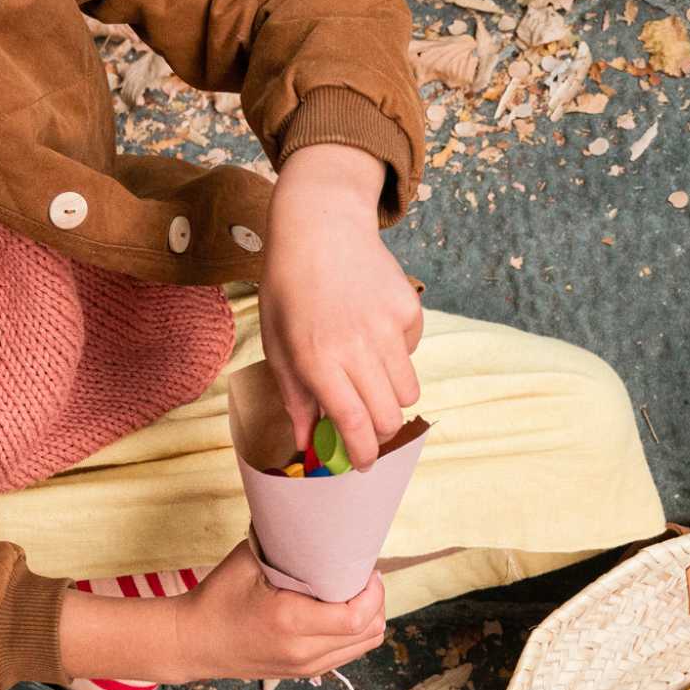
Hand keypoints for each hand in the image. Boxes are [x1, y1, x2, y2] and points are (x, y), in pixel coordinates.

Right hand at [59, 542, 386, 683]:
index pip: (357, 616)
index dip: (373, 592)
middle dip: (376, 602)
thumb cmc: (217, 598)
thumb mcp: (248, 562)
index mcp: (291, 622)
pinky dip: (356, 633)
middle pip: (369, 632)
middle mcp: (303, 650)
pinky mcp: (305, 673)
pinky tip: (342, 612)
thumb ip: (287, 545)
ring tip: (355, 594)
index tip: (367, 570)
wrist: (191, 642)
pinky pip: (348, 654)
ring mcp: (305, 666)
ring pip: (364, 646)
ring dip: (369, 618)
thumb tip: (317, 518)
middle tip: (364, 578)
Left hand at [258, 142, 421, 468]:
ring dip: (391, 395)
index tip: (360, 464)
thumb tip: (308, 442)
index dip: (361, 453)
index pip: (353, 424)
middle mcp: (356, 346)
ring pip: (408, 390)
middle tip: (367, 425)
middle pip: (390, 416)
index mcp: (318, 359)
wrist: (320, 225)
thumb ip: (296, 396)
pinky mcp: (408, 309)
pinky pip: (412, 352)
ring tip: (368, 372)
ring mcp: (387, 327)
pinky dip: (396, 353)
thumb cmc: (290, 287)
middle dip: (381, 431)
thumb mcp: (278, 343)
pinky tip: (372, 326)